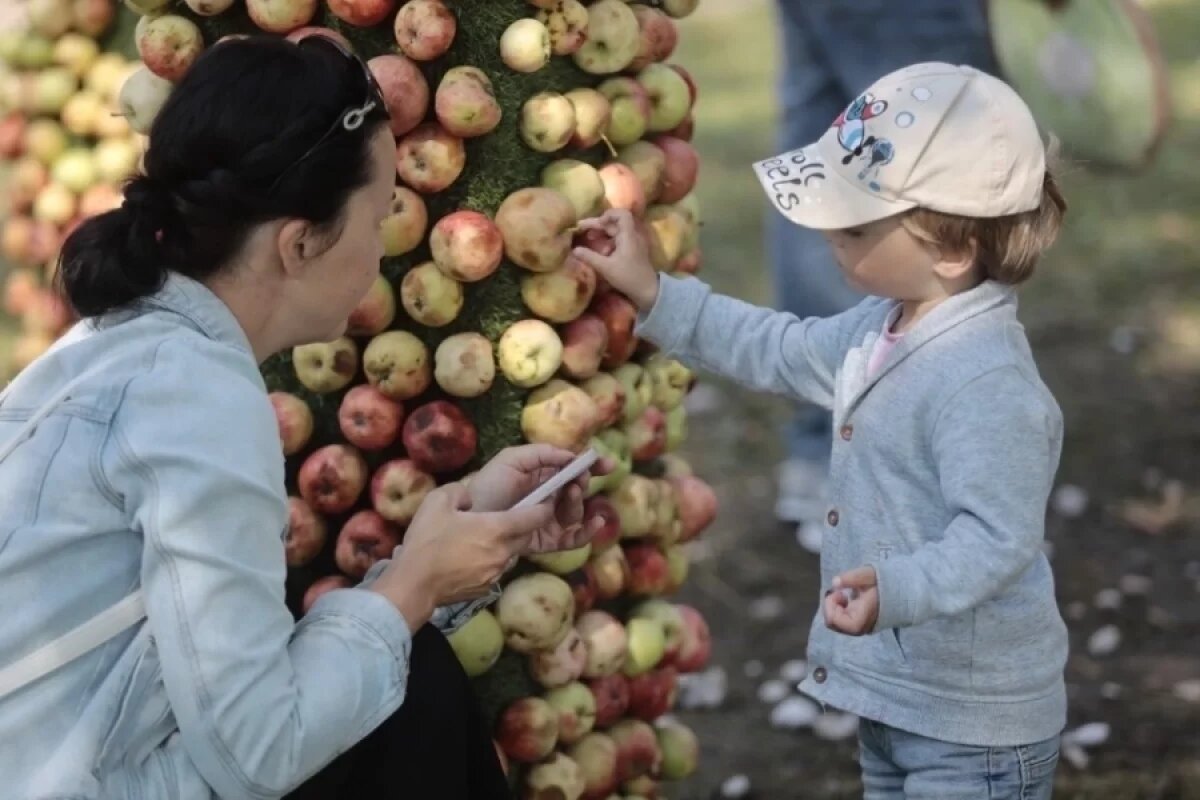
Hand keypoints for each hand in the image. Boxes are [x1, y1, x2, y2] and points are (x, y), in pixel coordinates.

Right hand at [370, 483, 555, 623]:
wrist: (413, 585)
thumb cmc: (427, 542)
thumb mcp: (437, 502)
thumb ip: (459, 492)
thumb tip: (468, 497)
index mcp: (498, 528)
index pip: (537, 516)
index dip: (544, 506)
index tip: (542, 500)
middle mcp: (504, 551)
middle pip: (526, 536)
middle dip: (522, 526)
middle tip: (507, 517)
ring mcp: (497, 573)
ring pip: (510, 553)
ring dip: (503, 544)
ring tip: (482, 539)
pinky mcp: (486, 588)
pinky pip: (495, 569)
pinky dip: (489, 561)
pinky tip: (469, 559)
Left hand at [468, 444, 612, 554]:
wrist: (469, 523)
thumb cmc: (488, 487)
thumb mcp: (511, 460)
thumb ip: (542, 454)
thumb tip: (572, 456)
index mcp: (538, 475)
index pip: (569, 468)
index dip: (589, 465)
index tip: (606, 464)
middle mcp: (546, 496)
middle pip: (576, 489)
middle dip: (581, 482)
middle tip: (576, 481)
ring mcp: (547, 520)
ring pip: (575, 511)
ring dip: (578, 502)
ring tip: (569, 495)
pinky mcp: (546, 541)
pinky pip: (573, 538)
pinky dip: (588, 532)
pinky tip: (595, 523)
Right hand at [573, 209, 659, 309]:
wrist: (648, 291)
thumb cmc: (628, 277)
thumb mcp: (606, 268)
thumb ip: (589, 257)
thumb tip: (574, 250)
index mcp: (628, 235)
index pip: (622, 214)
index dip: (607, 215)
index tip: (597, 223)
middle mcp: (632, 235)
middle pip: (614, 223)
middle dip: (598, 225)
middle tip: (581, 229)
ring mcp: (634, 242)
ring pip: (616, 232)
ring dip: (602, 233)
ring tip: (588, 238)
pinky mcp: (633, 250)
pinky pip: (619, 240)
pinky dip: (608, 241)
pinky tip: (599, 250)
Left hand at [823, 566, 879, 635]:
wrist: (901, 592)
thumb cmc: (884, 582)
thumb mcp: (868, 574)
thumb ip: (852, 577)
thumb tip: (834, 583)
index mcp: (861, 618)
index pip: (835, 621)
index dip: (830, 606)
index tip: (839, 592)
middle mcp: (861, 628)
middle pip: (833, 624)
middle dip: (831, 606)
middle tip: (840, 592)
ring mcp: (860, 628)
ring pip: (836, 624)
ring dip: (835, 608)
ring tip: (845, 595)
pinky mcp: (860, 626)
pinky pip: (843, 623)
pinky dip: (840, 610)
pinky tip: (848, 600)